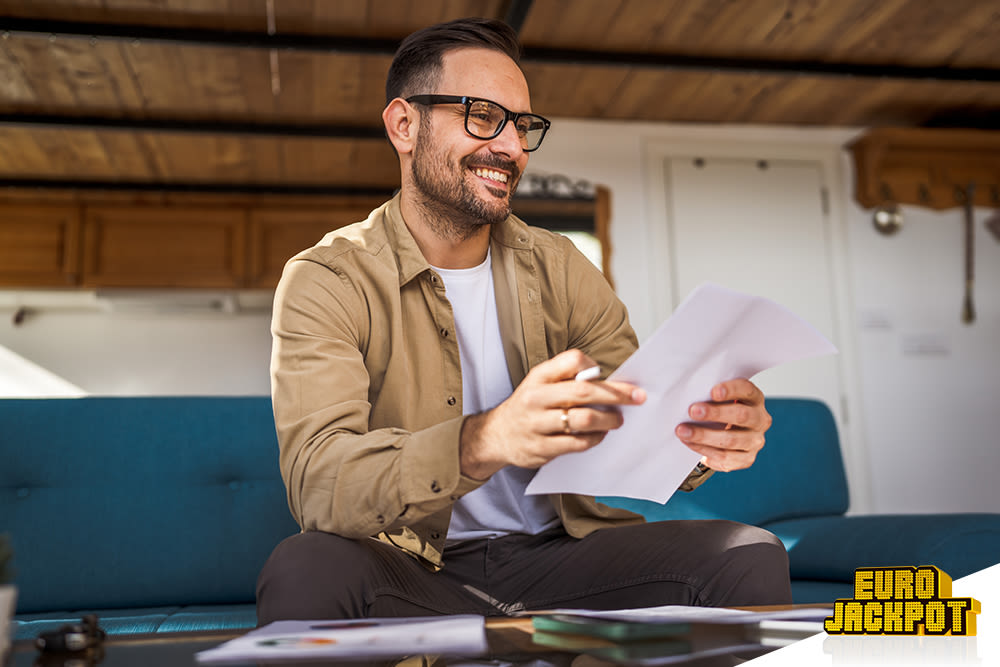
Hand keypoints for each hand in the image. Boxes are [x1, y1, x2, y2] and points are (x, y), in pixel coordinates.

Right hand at [460, 349, 645, 479]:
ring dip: (608, 420)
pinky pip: (577, 443)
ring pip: (583, 420)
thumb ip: (567, 377)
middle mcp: (536, 397)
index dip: (594, 366)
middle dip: (616, 394)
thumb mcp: (540, 383)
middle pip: (583, 392)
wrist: (496, 435)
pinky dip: (595, 439)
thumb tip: (606, 380)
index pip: (572, 360)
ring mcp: (537, 424)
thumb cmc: (528, 406)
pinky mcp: (541, 448)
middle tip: (637, 397)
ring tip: (618, 420)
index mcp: (539, 376)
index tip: (606, 375)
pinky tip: (600, 435)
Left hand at [675, 379, 770, 471]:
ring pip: (731, 440)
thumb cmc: (720, 410)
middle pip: (741, 416)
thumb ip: (711, 394)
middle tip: (692, 411)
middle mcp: (760, 419)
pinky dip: (704, 450)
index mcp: (754, 398)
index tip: (712, 392)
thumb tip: (688, 394)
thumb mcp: (720, 399)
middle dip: (715, 413)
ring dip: (703, 436)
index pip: (747, 390)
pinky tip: (690, 443)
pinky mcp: (747, 458)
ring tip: (682, 431)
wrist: (727, 435)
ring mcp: (755, 441)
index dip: (731, 390)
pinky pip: (725, 457)